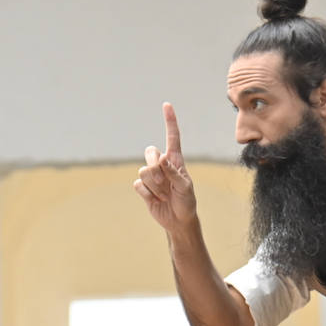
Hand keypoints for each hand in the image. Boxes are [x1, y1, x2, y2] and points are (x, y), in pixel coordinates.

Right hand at [134, 103, 196, 233]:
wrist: (178, 219)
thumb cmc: (186, 201)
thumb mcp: (185, 187)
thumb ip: (174, 173)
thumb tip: (162, 158)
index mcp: (175, 160)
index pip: (172, 137)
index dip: (169, 121)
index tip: (167, 105)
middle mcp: (162, 164)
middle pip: (150, 153)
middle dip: (157, 168)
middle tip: (165, 184)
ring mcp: (151, 175)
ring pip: (144, 170)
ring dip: (155, 185)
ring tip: (164, 194)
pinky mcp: (143, 187)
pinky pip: (138, 184)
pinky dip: (147, 194)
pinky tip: (156, 199)